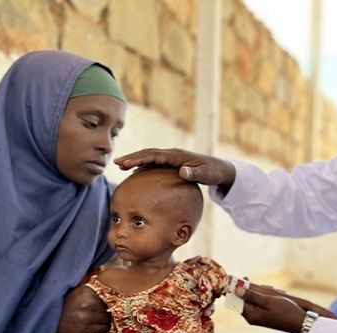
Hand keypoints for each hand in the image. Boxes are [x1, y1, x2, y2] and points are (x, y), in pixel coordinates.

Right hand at [56, 285, 110, 332]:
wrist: (47, 318)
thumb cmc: (63, 303)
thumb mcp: (76, 290)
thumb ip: (91, 290)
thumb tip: (107, 288)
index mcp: (85, 291)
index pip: (107, 295)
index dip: (108, 299)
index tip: (109, 301)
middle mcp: (87, 303)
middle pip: (108, 307)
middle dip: (108, 309)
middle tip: (107, 311)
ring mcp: (85, 317)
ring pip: (106, 318)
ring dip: (107, 319)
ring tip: (103, 318)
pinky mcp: (83, 329)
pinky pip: (102, 329)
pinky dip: (103, 327)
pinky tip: (100, 325)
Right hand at [114, 148, 235, 191]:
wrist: (219, 169)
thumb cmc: (213, 173)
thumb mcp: (206, 175)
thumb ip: (194, 173)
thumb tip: (182, 171)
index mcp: (177, 155)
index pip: (154, 155)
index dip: (140, 158)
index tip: (127, 162)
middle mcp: (172, 154)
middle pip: (148, 153)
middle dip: (132, 157)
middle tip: (116, 162)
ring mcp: (171, 158)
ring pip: (149, 157)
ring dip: (135, 160)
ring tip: (120, 166)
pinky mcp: (171, 164)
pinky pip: (154, 164)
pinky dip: (143, 166)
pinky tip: (134, 173)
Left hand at [242, 283, 336, 319]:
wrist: (299, 322)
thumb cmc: (285, 311)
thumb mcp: (268, 301)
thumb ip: (251, 295)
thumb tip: (236, 290)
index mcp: (250, 314)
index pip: (236, 298)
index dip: (237, 287)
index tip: (244, 277)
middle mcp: (251, 317)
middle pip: (245, 297)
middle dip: (254, 289)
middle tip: (270, 288)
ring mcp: (256, 316)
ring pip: (253, 298)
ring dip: (263, 292)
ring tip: (278, 293)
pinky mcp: (262, 315)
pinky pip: (259, 302)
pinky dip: (266, 296)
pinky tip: (278, 295)